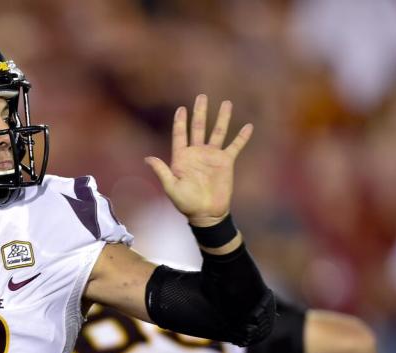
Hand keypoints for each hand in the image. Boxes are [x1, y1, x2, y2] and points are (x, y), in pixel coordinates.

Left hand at [145, 95, 252, 224]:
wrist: (206, 213)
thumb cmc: (186, 203)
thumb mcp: (171, 187)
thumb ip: (162, 171)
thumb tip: (147, 158)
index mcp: (182, 157)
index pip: (180, 134)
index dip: (180, 121)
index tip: (181, 108)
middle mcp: (197, 153)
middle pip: (199, 127)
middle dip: (200, 112)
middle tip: (201, 97)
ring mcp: (212, 156)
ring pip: (217, 132)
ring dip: (221, 118)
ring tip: (226, 103)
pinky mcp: (226, 162)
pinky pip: (235, 146)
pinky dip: (241, 137)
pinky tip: (248, 126)